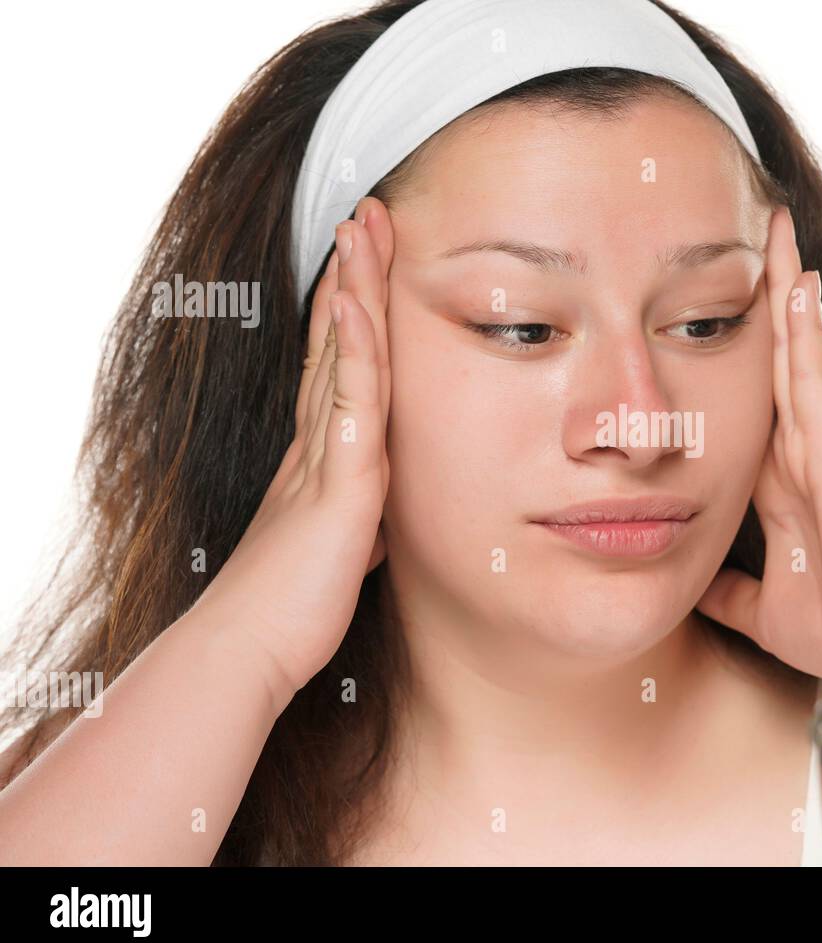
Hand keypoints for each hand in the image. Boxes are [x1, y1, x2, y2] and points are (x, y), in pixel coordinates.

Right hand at [188, 196, 393, 699]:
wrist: (250, 650)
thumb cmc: (290, 611)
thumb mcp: (338, 556)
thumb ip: (354, 527)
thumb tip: (374, 528)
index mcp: (321, 459)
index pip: (341, 368)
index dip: (351, 313)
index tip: (363, 265)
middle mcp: (318, 444)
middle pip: (340, 343)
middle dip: (354, 277)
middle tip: (365, 216)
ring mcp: (325, 457)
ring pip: (345, 355)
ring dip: (354, 287)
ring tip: (365, 225)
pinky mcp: (339, 484)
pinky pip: (353, 403)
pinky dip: (356, 348)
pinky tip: (357, 301)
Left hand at [696, 206, 821, 679]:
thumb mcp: (762, 608)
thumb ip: (729, 591)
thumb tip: (692, 584)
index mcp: (783, 484)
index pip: (753, 405)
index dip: (738, 360)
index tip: (708, 318)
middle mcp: (804, 454)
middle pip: (778, 360)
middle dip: (767, 304)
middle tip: (749, 241)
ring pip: (798, 351)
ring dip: (786, 292)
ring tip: (776, 229)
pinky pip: (814, 374)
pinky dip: (804, 326)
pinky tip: (795, 279)